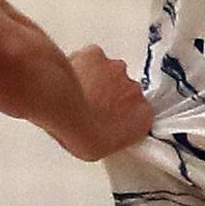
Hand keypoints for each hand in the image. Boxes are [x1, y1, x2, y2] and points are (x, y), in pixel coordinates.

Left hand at [60, 44, 152, 159]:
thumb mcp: (100, 150)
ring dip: (98, 80)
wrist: (63, 109)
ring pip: (109, 72)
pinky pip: (91, 58)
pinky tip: (71, 77)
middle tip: (90, 109)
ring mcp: (116, 70)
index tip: (111, 122)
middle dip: (110, 97)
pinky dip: (83, 65)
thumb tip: (102, 134)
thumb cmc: (81, 132)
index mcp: (142, 117)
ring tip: (77, 95)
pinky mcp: (97, 55)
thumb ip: (112, 136)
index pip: (140, 115)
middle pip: (126, 91)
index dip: (124, 117)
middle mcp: (134, 90)